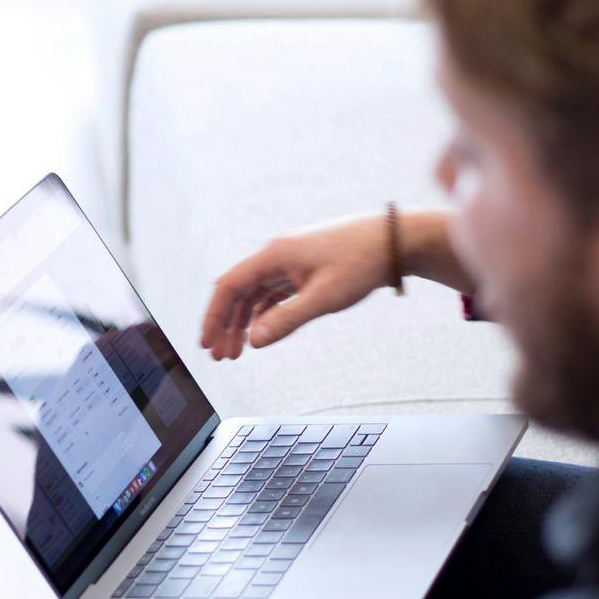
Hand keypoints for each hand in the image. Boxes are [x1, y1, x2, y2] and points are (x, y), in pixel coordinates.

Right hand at [202, 215, 391, 359]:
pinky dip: (263, 313)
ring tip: (238, 352)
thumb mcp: (323, 299)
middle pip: (238, 291)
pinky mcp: (302, 268)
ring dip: (244, 322)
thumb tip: (254, 342)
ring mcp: (289, 261)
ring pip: (255, 294)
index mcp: (274, 255)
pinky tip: (261, 332)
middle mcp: (276, 255)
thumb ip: (286, 321)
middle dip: (226, 326)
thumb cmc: (361, 263)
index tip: (206, 344)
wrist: (392, 241)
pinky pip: (272, 292)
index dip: (214, 317)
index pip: (229, 286)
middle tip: (222, 357)